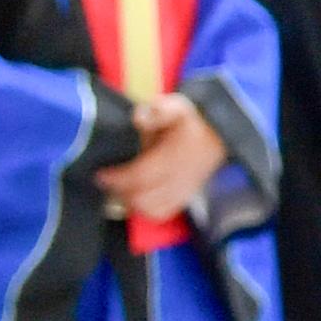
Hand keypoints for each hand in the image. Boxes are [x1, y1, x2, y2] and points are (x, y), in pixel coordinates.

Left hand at [95, 93, 225, 225]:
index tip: (101, 174)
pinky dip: (146, 211)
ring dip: (131, 203)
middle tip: (105, 181)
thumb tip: (140, 116)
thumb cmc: (193, 121)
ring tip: (119, 190)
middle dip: (119, 192)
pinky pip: (162, 213)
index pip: (140, 176)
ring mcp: (182, 190)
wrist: (219, 134)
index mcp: (174, 157)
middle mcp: (179, 178)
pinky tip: (137, 199)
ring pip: (151, 209)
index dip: (117, 179)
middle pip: (142, 198)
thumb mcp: (177, 106)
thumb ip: (159, 110)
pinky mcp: (184, 197)